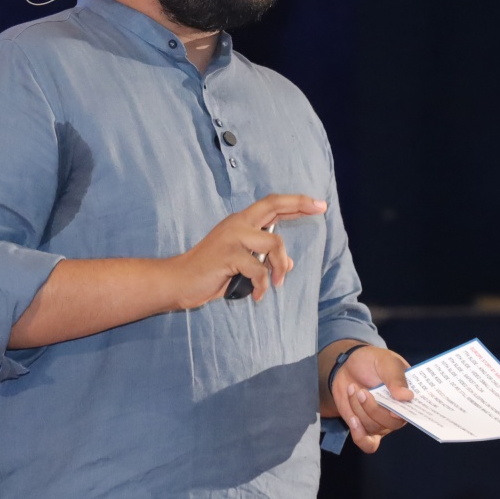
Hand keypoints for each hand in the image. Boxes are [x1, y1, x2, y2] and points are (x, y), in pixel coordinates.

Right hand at [163, 194, 325, 309]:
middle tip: (320, 208)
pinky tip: (257, 295)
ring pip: (274, 242)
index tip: (317, 204)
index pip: (271, 205)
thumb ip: (263, 259)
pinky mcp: (228, 255)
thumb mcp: (242, 264)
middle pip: (273, 204)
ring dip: (281, 265)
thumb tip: (288, 264)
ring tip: (278, 282)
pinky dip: (262, 285)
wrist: (179, 280)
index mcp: (240, 222)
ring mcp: (232, 237)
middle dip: (299, 205)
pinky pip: (259, 269)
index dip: (295, 203)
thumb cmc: (210, 272)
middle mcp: (237, 224)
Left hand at [329, 345, 411, 453]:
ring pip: (374, 428)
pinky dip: (360, 436)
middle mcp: (398, 413)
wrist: (348, 366)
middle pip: (392, 423)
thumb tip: (408, 396)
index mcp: (409, 397)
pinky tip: (353, 420)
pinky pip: (368, 444)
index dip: (405, 414)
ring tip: (353, 389)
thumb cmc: (372, 361)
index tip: (392, 409)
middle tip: (361, 392)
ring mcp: (382, 422)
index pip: (416, 413)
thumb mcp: (385, 361)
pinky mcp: (366, 428)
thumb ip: (395, 377)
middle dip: (373, 409)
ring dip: (359, 409)